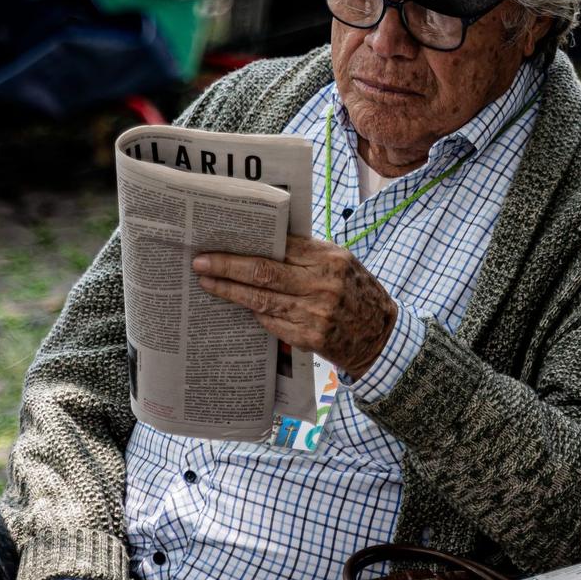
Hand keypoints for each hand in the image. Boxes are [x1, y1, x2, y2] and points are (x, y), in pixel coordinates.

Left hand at [192, 235, 396, 377]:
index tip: (217, 245)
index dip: (244, 247)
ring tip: (208, 284)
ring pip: (261, 301)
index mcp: (330, 259)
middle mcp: (323, 284)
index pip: (279, 247)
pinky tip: (241, 307)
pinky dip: (256, 314)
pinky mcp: (310, 338)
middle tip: (200, 263)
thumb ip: (307, 253)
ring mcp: (316, 313)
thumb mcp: (340, 263)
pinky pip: (272, 323)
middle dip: (227, 267)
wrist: (381, 335)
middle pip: (263, 273)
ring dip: (230, 292)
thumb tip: (263, 241)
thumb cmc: (356, 292)